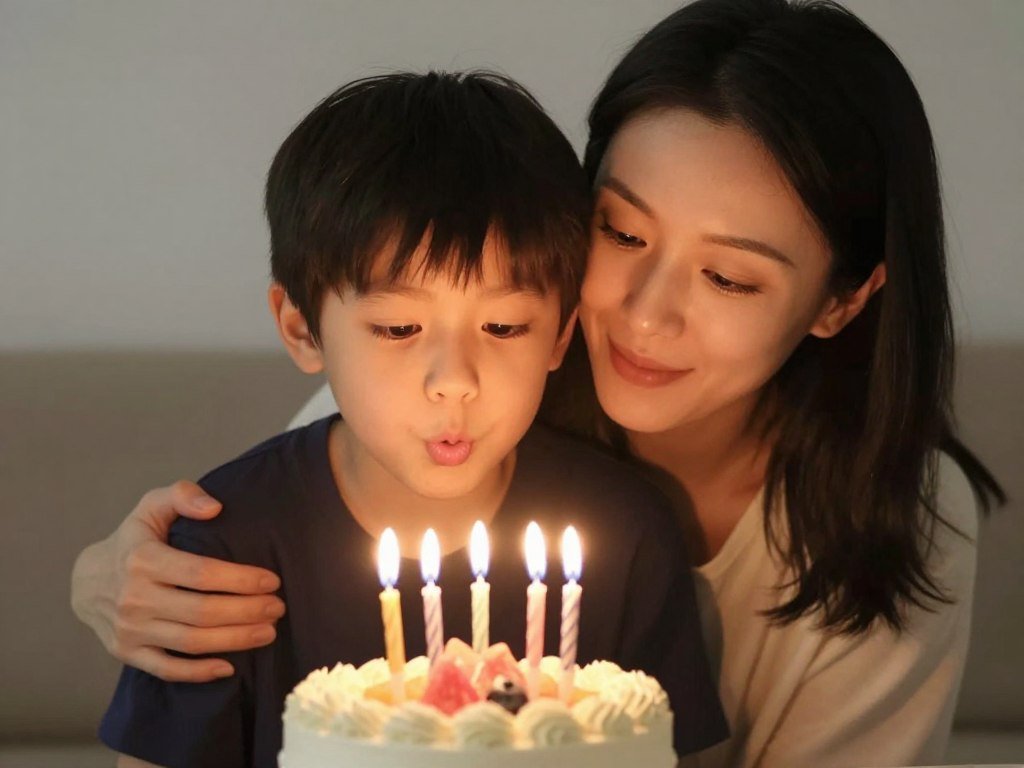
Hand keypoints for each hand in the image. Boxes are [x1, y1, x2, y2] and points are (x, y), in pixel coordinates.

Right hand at [70, 481, 285, 681]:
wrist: (86, 581)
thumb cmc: (134, 540)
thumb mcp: (152, 507)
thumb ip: (183, 496)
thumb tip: (215, 507)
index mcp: (143, 559)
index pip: (202, 573)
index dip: (241, 579)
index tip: (272, 581)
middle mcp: (134, 597)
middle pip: (202, 612)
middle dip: (247, 611)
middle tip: (278, 608)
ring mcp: (130, 629)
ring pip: (191, 642)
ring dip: (235, 640)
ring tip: (268, 631)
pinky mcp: (126, 653)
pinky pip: (167, 669)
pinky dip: (199, 673)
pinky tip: (229, 666)